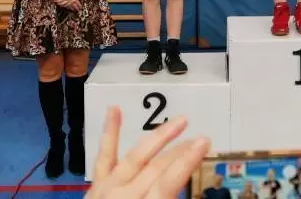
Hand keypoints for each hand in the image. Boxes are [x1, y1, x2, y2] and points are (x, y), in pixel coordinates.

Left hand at [85, 106, 209, 198]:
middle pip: (157, 168)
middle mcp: (123, 196)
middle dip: (180, 151)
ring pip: (136, 156)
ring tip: (179, 121)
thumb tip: (181, 190)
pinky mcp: (95, 188)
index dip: (187, 161)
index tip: (204, 141)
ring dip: (158, 137)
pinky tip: (114, 110)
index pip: (168, 181)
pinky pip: (104, 157)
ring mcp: (107, 190)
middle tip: (200, 137)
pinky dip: (109, 132)